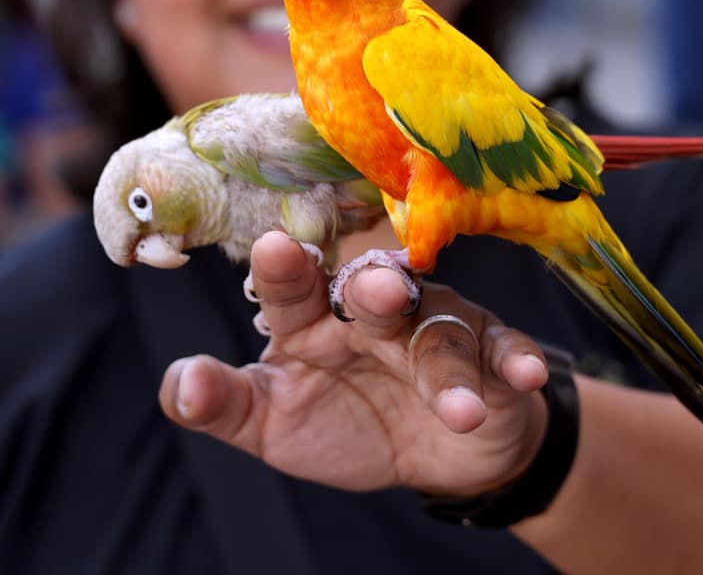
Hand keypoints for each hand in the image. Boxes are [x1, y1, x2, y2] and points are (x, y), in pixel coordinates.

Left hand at [159, 231, 554, 496]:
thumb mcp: (272, 423)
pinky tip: (522, 375)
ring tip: (457, 407)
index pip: (293, 287)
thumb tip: (180, 385)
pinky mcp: (490, 355)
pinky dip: (515, 362)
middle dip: (376, 290)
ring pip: (440, 333)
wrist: (434, 454)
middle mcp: (374, 312)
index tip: (274, 248)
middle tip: (376, 292)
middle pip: (372, 290)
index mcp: (313, 319)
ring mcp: (436, 328)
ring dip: (447, 366)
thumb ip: (222, 403)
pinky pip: (504, 353)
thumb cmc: (343, 421)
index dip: (284, 270)